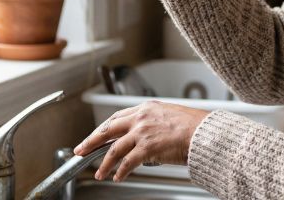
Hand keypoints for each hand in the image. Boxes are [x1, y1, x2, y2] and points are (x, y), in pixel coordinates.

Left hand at [73, 100, 209, 181]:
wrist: (202, 131)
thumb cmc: (191, 125)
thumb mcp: (167, 114)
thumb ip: (151, 122)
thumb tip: (141, 136)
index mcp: (146, 107)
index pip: (117, 117)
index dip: (103, 128)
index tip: (95, 135)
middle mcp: (141, 117)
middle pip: (108, 129)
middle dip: (91, 141)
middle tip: (81, 150)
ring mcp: (142, 132)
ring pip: (114, 149)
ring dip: (104, 163)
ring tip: (99, 173)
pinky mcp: (147, 147)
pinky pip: (127, 163)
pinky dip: (120, 171)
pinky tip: (118, 177)